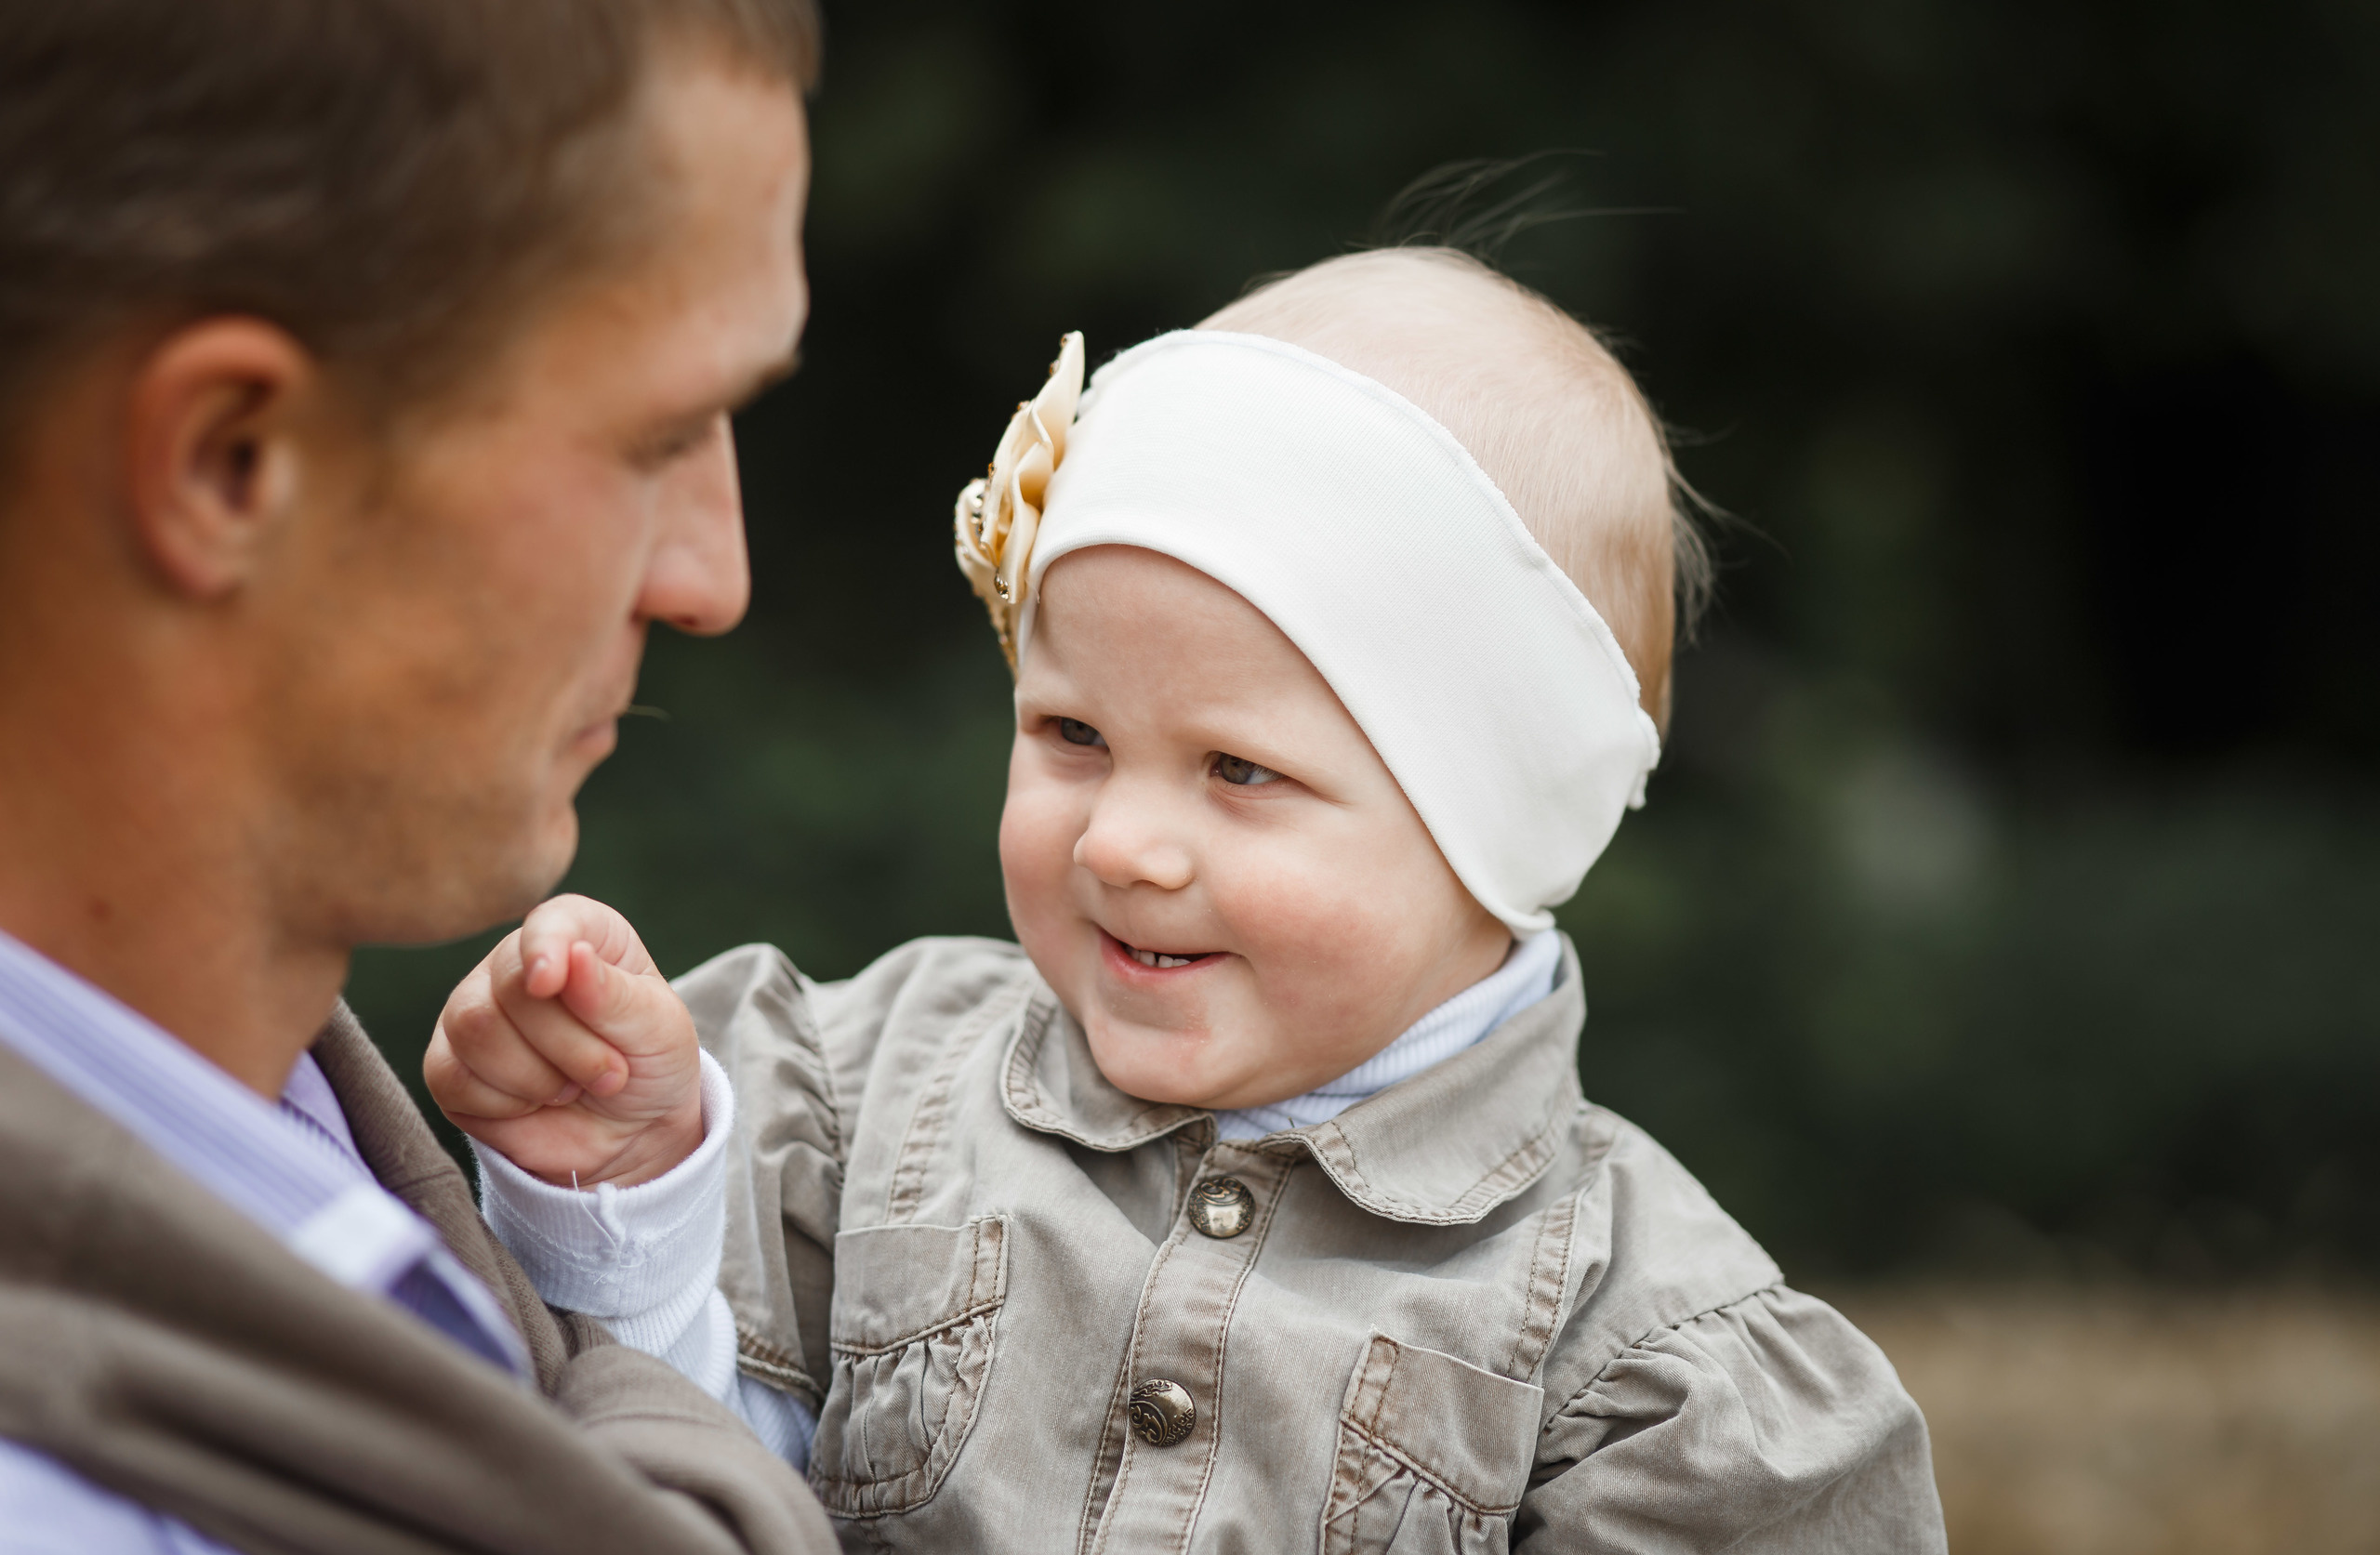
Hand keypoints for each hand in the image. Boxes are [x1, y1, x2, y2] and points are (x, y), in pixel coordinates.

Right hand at [424, 894, 703, 1188]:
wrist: (631, 1129)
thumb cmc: (650, 1062)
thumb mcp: (658, 1028)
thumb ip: (615, 995)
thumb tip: (574, 955)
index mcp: (579, 933)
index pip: (548, 923)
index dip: (546, 948)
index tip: (549, 982)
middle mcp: (515, 963)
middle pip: (509, 987)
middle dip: (568, 1046)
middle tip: (611, 1073)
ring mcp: (474, 1010)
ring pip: (474, 1030)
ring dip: (537, 1078)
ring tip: (574, 1088)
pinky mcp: (448, 1065)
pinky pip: (452, 1078)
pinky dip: (505, 1104)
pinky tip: (536, 1103)